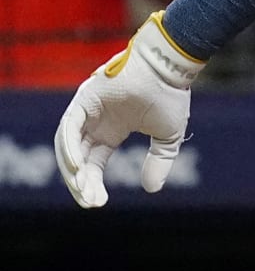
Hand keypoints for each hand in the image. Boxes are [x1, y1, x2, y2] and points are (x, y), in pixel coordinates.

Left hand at [55, 13, 205, 207]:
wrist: (170, 67)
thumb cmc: (171, 95)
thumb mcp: (167, 137)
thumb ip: (159, 161)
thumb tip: (152, 189)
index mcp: (111, 130)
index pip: (94, 162)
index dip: (94, 183)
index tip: (99, 203)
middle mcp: (95, 122)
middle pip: (78, 158)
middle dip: (81, 182)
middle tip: (89, 201)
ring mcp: (87, 110)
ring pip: (68, 144)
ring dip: (72, 168)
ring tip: (82, 188)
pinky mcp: (84, 99)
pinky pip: (69, 126)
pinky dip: (69, 146)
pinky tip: (78, 166)